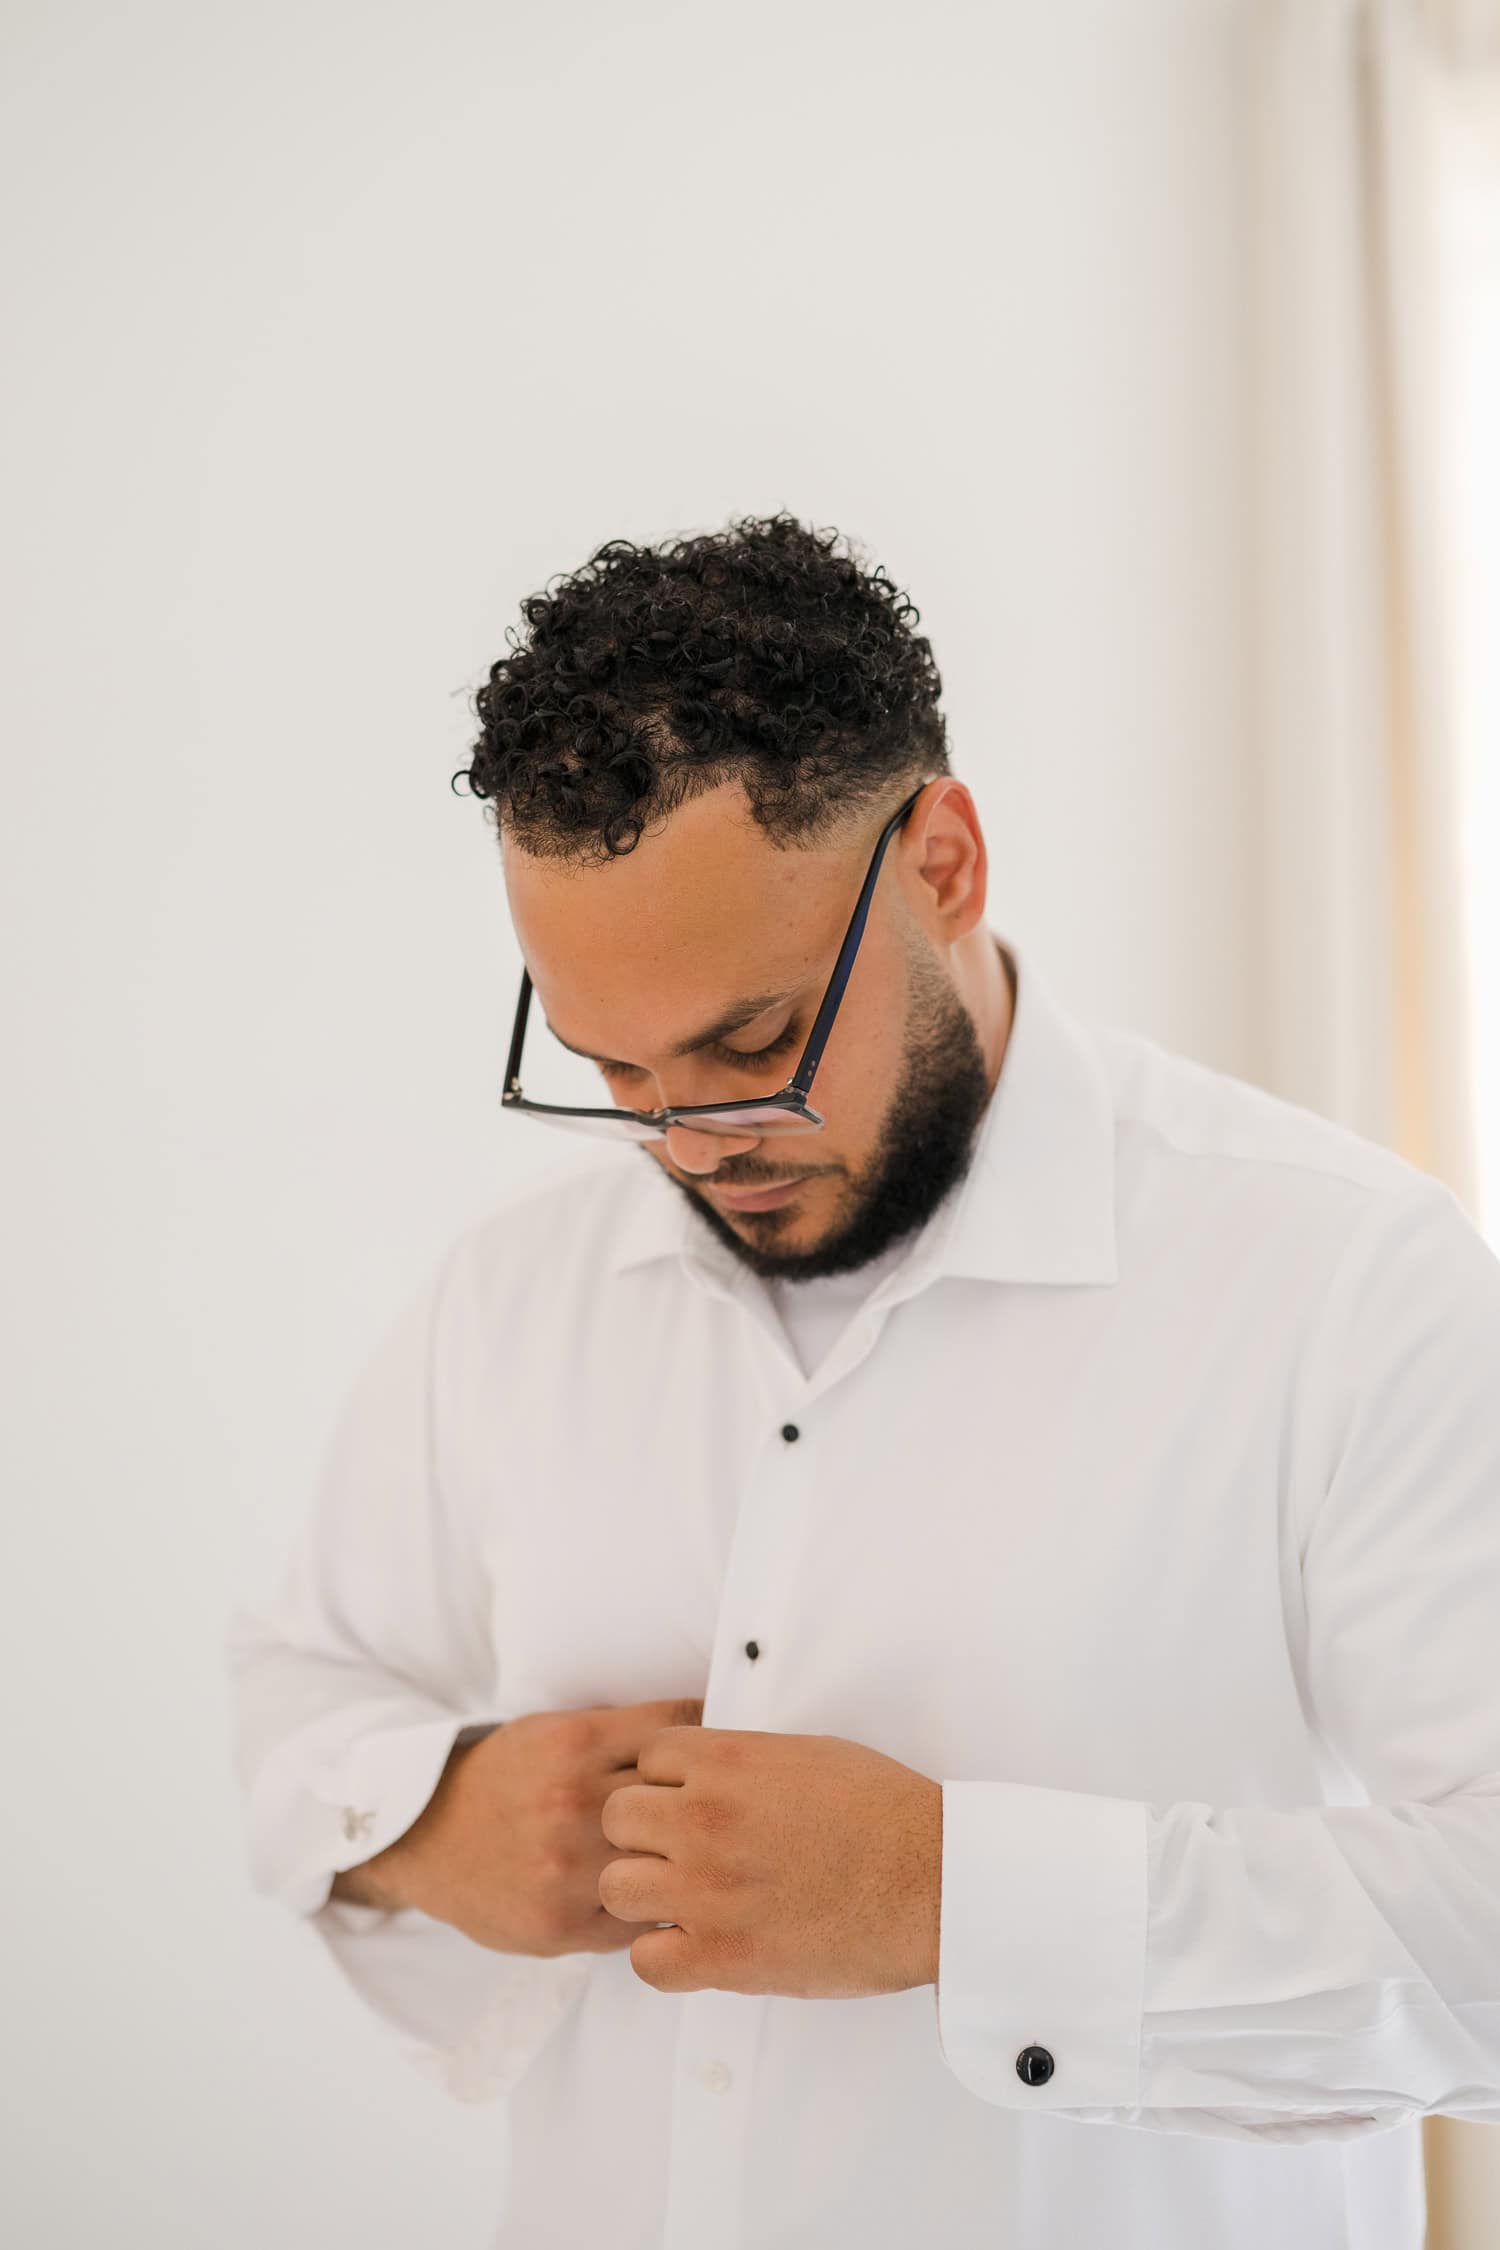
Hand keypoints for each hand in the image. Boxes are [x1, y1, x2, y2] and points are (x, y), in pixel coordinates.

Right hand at [371, 1697, 706, 1956]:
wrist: (428, 1836)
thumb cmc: (503, 1778)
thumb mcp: (552, 1730)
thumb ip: (618, 1734)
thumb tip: (700, 1729)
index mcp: (575, 1743)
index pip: (676, 1729)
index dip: (705, 1740)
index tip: (721, 1755)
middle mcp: (573, 1803)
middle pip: (678, 1799)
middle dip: (702, 1807)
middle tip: (721, 1813)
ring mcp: (567, 1869)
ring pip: (663, 1866)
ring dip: (683, 1866)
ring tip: (700, 1864)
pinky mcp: (561, 1924)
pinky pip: (638, 1921)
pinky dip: (653, 1911)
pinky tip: (658, 1900)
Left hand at [598, 1727, 942, 1998]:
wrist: (933, 1880)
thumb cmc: (884, 1812)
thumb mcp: (806, 1753)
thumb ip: (741, 1761)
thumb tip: (705, 1771)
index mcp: (728, 1760)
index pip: (645, 1758)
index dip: (665, 1781)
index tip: (690, 1800)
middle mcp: (705, 1819)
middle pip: (616, 1818)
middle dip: (644, 1833)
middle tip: (681, 1851)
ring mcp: (708, 1890)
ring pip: (615, 1886)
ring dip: (645, 1892)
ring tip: (685, 1899)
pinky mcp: (724, 1957)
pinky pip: (644, 1960)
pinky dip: (664, 1956)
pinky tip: (698, 1946)